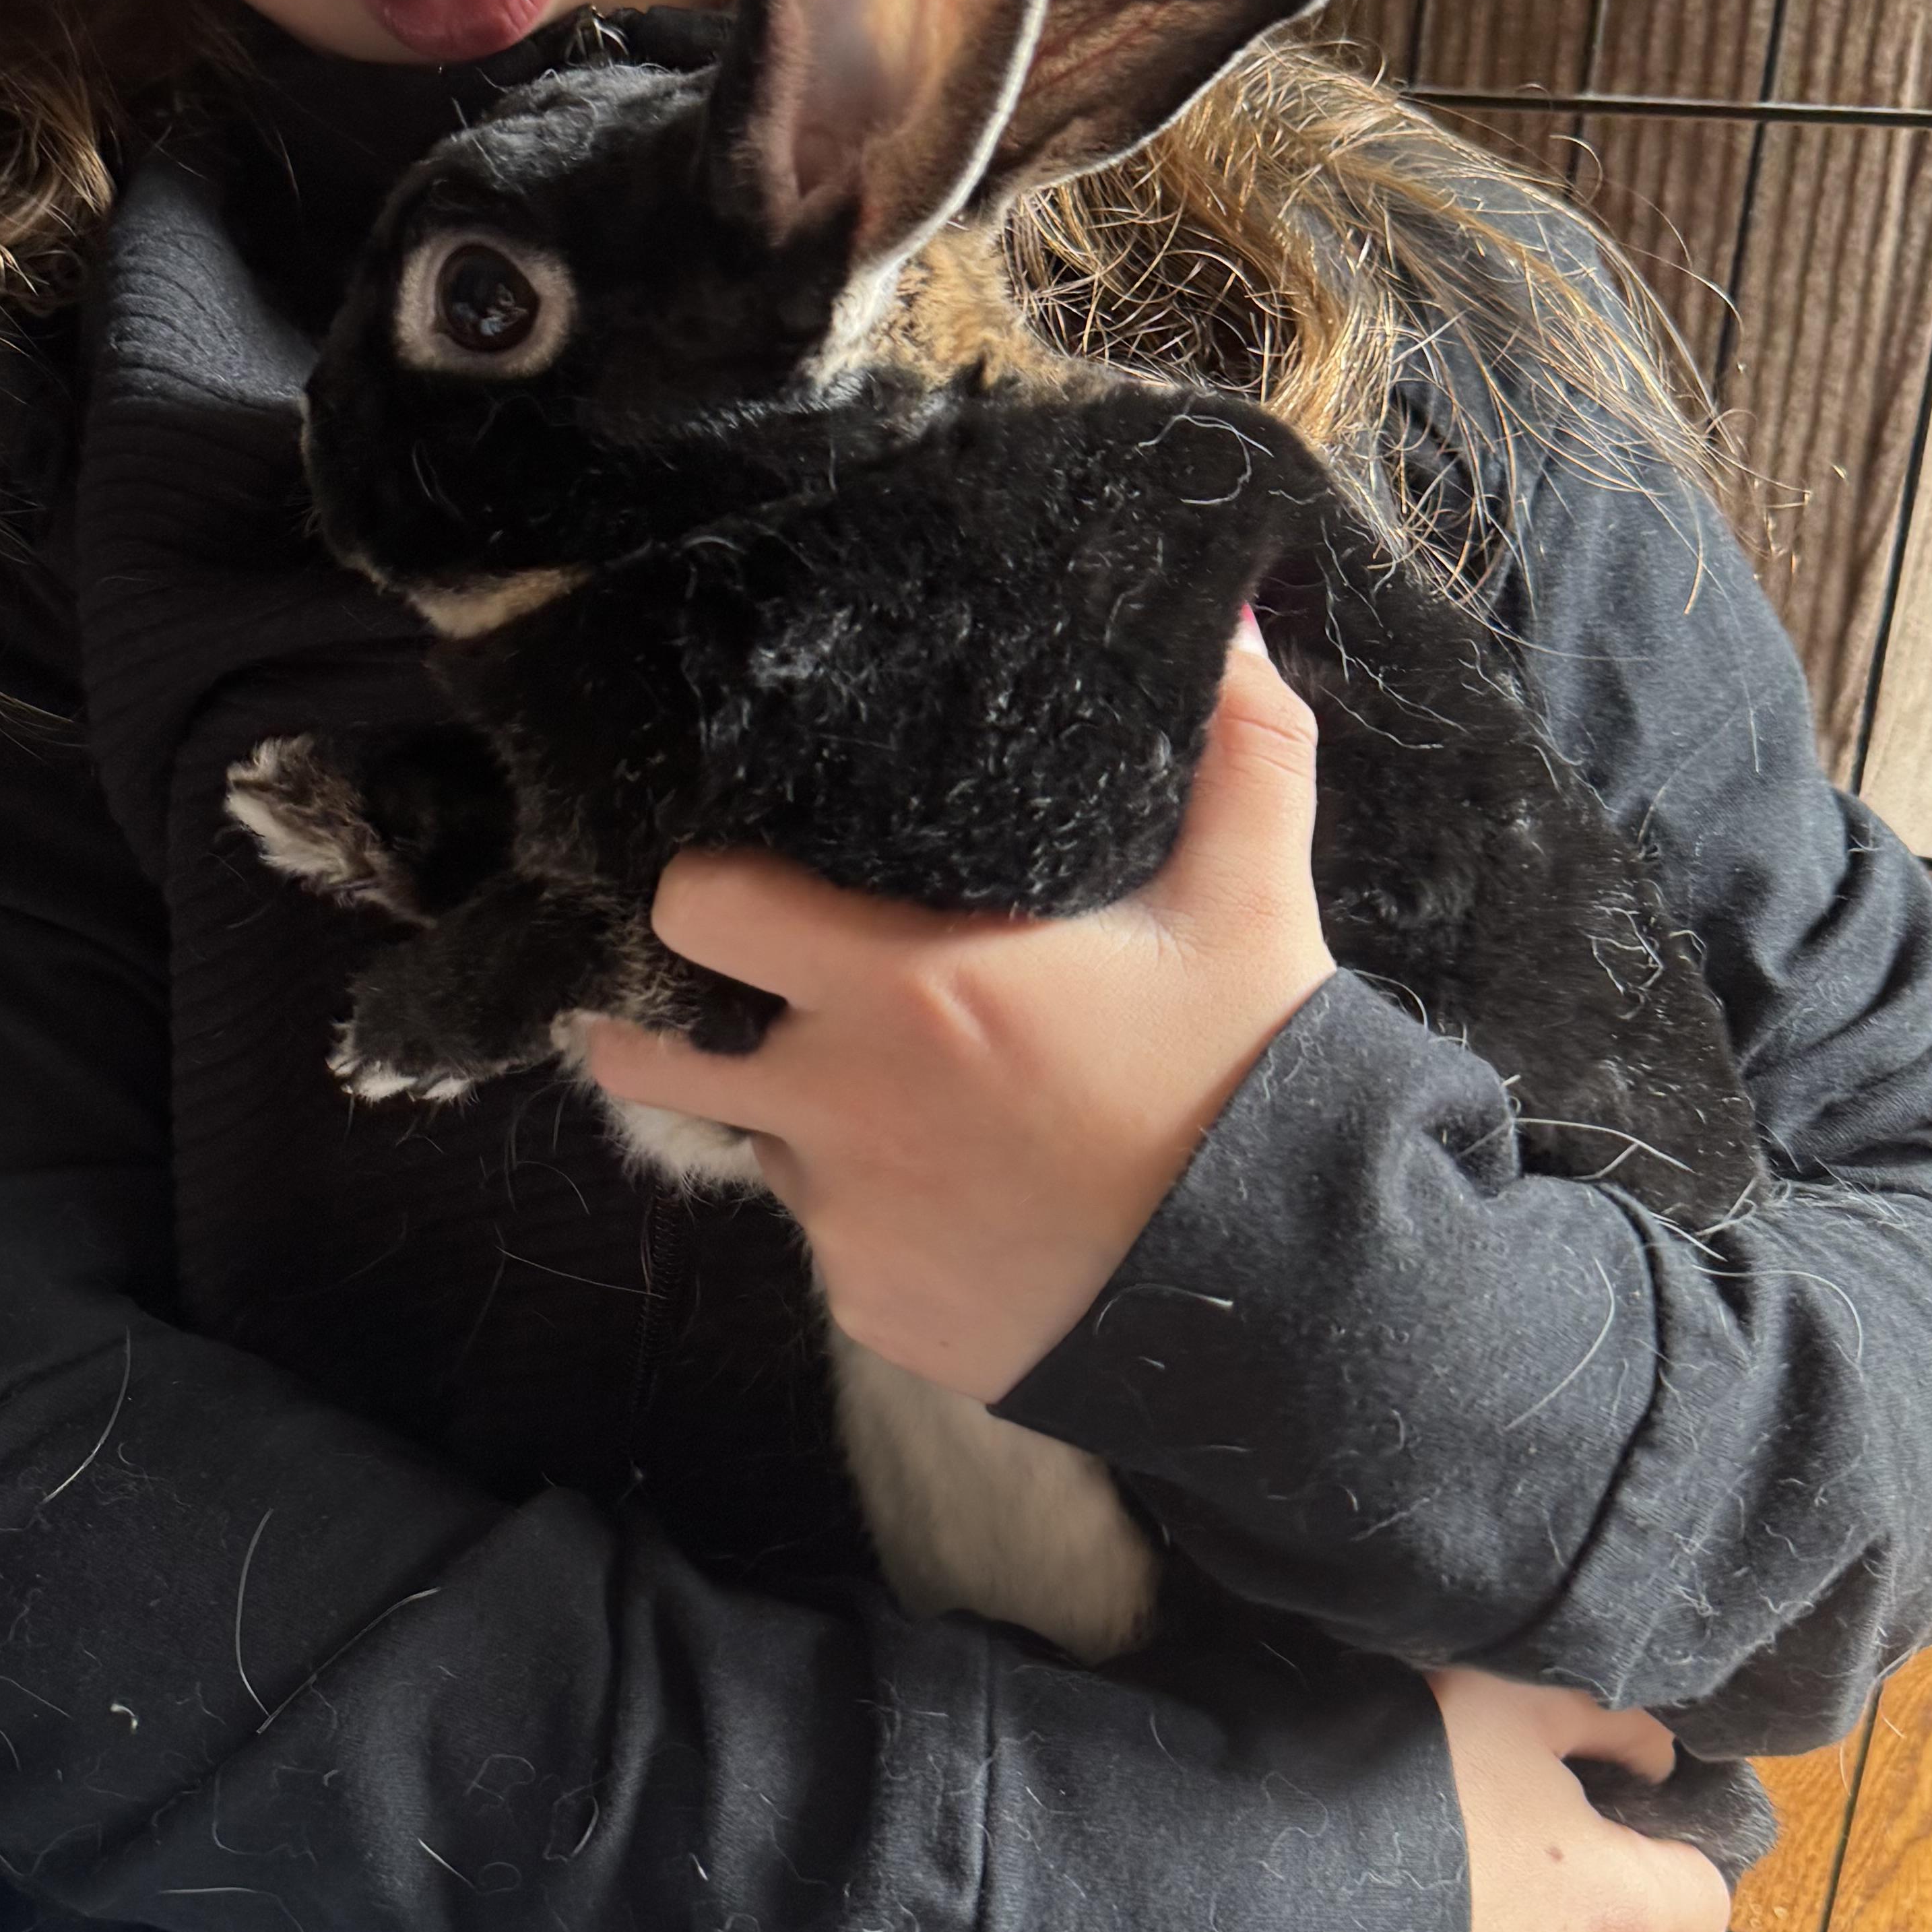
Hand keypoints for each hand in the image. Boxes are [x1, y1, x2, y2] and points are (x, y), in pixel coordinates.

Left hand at [581, 615, 1334, 1401]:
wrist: (1284, 1303)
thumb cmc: (1248, 1085)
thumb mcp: (1252, 903)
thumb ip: (1237, 751)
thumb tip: (1229, 623)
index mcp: (901, 987)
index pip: (695, 910)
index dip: (702, 889)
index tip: (739, 882)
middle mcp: (840, 1108)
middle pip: (647, 1049)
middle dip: (665, 1014)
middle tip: (735, 993)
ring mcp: (845, 1221)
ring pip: (759, 1146)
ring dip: (799, 1119)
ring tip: (903, 1099)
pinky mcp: (869, 1307)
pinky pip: (831, 1243)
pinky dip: (871, 1216)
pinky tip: (961, 1197)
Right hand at [1431, 1669, 1731, 1931]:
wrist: (1275, 1859)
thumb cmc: (1409, 1772)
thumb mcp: (1504, 1703)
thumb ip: (1601, 1720)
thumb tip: (1658, 1755)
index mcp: (1623, 1912)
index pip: (1706, 1895)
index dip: (1661, 1850)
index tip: (1605, 1819)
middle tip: (1554, 1883)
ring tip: (1506, 1931)